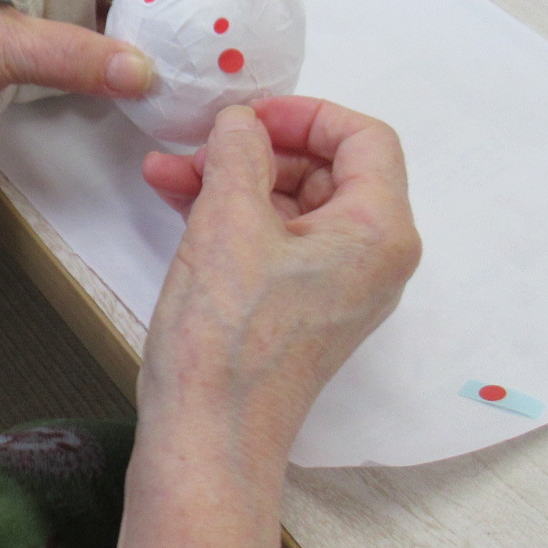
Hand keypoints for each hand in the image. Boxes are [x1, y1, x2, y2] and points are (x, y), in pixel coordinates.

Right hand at [116, 97, 419, 547]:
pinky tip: (178, 201)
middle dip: (258, 149)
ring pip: (295, 204)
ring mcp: (340, 287)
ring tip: (169, 172)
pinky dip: (233, 216)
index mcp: (378, 231)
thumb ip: (239, 152)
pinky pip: (279, 241)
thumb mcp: (227, 220)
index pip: (364, 137)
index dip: (304, 113)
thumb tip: (242, 123)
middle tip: (198, 146)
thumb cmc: (227, 338)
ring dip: (234, 180)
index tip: (247, 115)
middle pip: (329, 169)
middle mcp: (374, 258)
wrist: (210, 434)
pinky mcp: (304, 309)